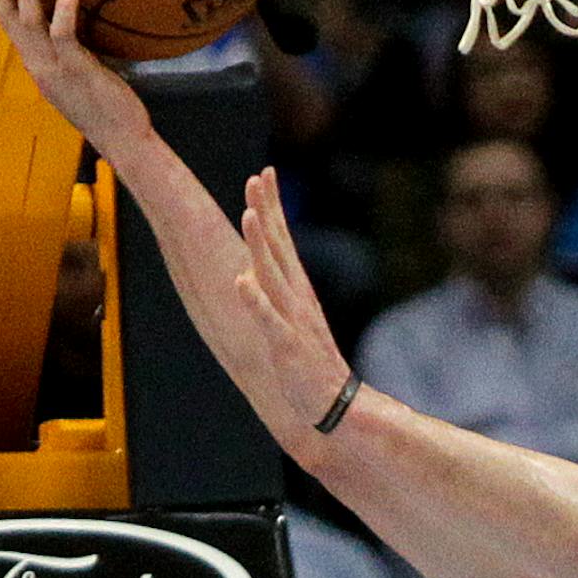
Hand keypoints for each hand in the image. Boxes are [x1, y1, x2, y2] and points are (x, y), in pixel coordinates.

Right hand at [0, 0, 151, 153]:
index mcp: (37, 65)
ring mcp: (55, 68)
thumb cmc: (107, 108)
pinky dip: (64, 10)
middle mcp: (39, 65)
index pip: (9, 25)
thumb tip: (75, 28)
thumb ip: (71, 53)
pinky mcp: (77, 70)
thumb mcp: (80, 75)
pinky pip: (64, 35)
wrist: (121, 140)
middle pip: (7, 18)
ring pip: (30, 22)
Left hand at [234, 166, 355, 429]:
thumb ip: (273, 296)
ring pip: (273, 275)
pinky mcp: (286, 346)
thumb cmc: (309, 367)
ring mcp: (292, 320)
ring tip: (248, 215)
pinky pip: (269, 320)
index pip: (283, 239)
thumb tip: (248, 272)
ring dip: (261, 245)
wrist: (336, 405)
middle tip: (257, 177)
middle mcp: (296, 298)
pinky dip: (255, 301)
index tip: (265, 173)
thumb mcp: (291, 323)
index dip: (274, 206)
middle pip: (279, 247)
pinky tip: (242, 281)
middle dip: (268, 211)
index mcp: (297, 291)